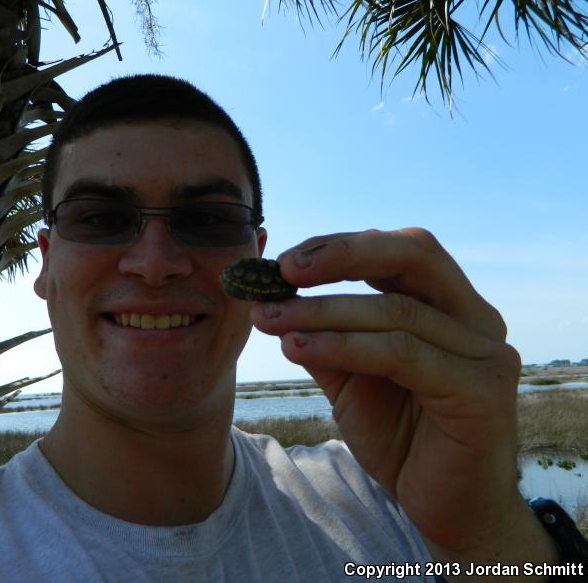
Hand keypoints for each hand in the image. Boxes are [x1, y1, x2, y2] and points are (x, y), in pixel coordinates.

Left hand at [250, 228, 532, 554]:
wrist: (446, 509)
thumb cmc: (402, 438)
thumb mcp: (351, 377)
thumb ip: (325, 336)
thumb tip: (272, 299)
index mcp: (450, 306)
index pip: (400, 250)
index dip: (341, 246)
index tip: (284, 262)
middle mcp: (476, 318)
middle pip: (414, 254)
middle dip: (343, 254)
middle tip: (285, 269)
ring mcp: (486, 353)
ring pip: (395, 311)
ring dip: (323, 312)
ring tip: (270, 320)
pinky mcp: (482, 391)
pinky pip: (402, 354)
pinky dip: (343, 346)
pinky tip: (298, 349)